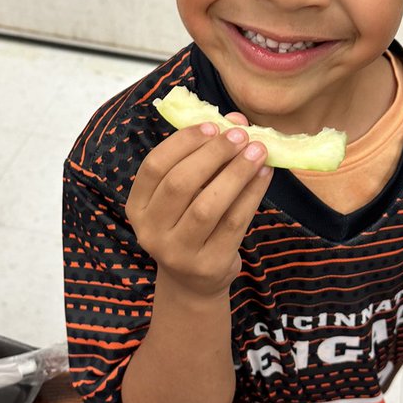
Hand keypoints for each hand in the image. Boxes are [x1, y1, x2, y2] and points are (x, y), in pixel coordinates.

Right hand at [127, 121, 272, 297]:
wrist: (193, 281)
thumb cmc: (189, 224)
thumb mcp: (185, 196)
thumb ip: (203, 159)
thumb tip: (236, 121)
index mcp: (137, 207)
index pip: (154, 167)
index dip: (183, 143)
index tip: (211, 125)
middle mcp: (150, 231)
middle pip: (179, 184)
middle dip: (212, 154)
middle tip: (240, 135)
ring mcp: (177, 252)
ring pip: (207, 206)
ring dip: (236, 173)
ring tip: (258, 150)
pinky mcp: (208, 264)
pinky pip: (233, 223)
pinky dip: (252, 194)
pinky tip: (264, 174)